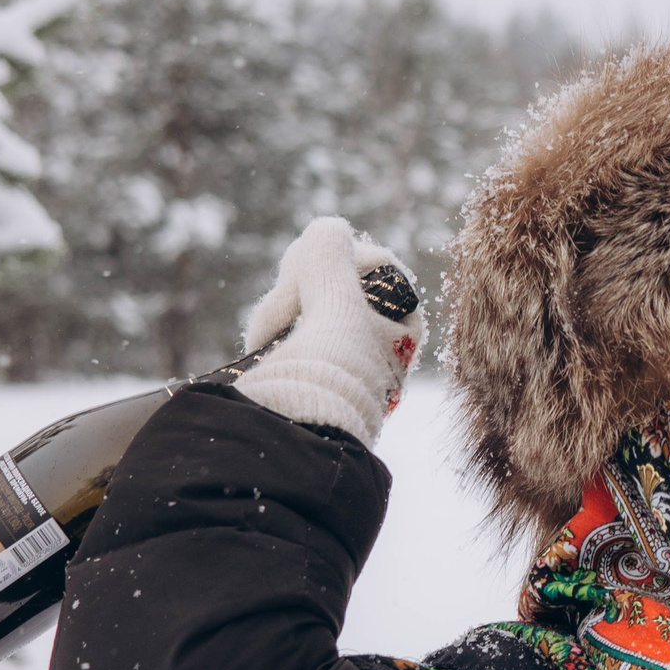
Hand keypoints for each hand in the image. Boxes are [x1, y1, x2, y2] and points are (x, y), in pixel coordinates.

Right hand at [233, 217, 425, 446]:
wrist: (298, 439)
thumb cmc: (329, 372)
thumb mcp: (333, 299)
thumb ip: (330, 254)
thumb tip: (329, 229)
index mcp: (405, 324)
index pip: (372, 262)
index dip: (335, 260)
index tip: (311, 274)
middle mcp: (382, 341)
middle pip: (336, 280)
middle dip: (301, 288)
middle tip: (286, 309)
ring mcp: (346, 356)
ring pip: (309, 302)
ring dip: (283, 308)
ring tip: (268, 334)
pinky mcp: (311, 370)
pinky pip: (292, 327)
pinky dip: (276, 329)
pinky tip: (264, 342)